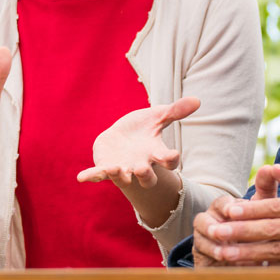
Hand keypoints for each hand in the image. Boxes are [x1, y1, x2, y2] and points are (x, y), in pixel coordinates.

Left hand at [77, 97, 199, 187]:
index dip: (171, 159)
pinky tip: (81, 178)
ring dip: (119, 175)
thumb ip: (176, 111)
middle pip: (148, 179)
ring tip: (114, 169)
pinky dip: (91, 176)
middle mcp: (141, 166)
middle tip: (142, 169)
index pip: (168, 161)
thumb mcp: (158, 117)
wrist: (120, 138)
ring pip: (123, 179)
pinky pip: (98, 175)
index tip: (174, 155)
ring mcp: (123, 169)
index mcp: (155, 154)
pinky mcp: (105, 167)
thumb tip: (198, 100)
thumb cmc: (142, 129)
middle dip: (145, 176)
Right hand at [191, 165, 279, 266]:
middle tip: (220, 233)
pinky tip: (230, 267)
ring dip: (212, 247)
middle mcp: (210, 222)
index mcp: (224, 208)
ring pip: (200, 241)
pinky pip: (204, 261)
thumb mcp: (265, 208)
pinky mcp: (203, 260)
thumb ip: (266, 188)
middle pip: (202, 220)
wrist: (253, 257)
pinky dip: (216, 263)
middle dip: (212, 227)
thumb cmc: (260, 227)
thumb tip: (269, 167)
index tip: (232, 212)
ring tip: (224, 254)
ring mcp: (204, 241)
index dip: (226, 207)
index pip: (221, 203)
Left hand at [193, 164, 279, 266]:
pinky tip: (244, 273)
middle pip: (272, 230)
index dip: (251, 209)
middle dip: (242, 232)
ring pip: (275, 253)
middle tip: (217, 231)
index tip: (228, 209)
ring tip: (223, 254)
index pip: (276, 208)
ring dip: (247, 254)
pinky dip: (264, 273)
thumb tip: (272, 165)